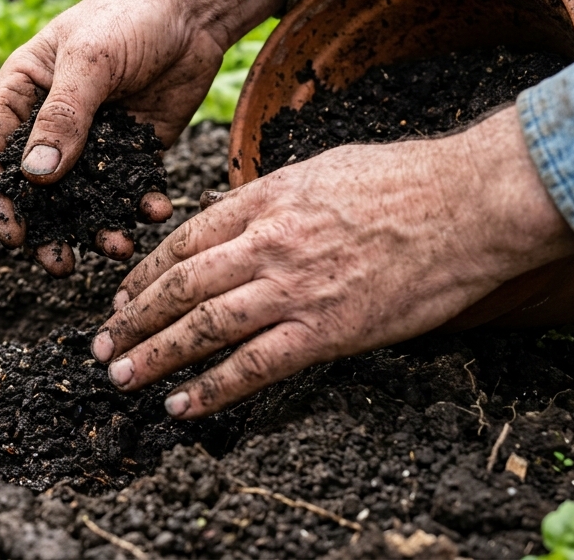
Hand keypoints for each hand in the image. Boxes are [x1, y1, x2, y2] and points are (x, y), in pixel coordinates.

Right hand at [0, 0, 284, 275]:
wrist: (196, 5)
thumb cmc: (129, 15)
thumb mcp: (91, 61)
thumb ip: (64, 117)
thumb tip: (37, 177)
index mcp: (22, 93)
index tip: (15, 236)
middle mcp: (52, 120)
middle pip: (37, 188)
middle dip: (48, 229)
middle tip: (60, 265)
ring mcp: (94, 137)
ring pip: (85, 196)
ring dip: (97, 226)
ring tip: (117, 248)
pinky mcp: (134, 146)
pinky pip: (129, 187)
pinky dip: (139, 204)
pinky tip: (156, 212)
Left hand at [90, 107, 573, 418]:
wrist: (471, 201)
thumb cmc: (405, 180)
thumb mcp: (321, 168)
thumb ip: (273, 196)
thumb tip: (242, 214)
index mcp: (263, 200)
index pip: (183, 240)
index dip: (145, 273)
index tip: (122, 295)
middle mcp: (267, 243)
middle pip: (180, 284)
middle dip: (134, 318)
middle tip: (103, 342)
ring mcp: (294, 288)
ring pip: (203, 326)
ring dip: (154, 356)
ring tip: (121, 376)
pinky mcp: (327, 330)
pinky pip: (254, 367)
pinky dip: (212, 390)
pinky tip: (182, 406)